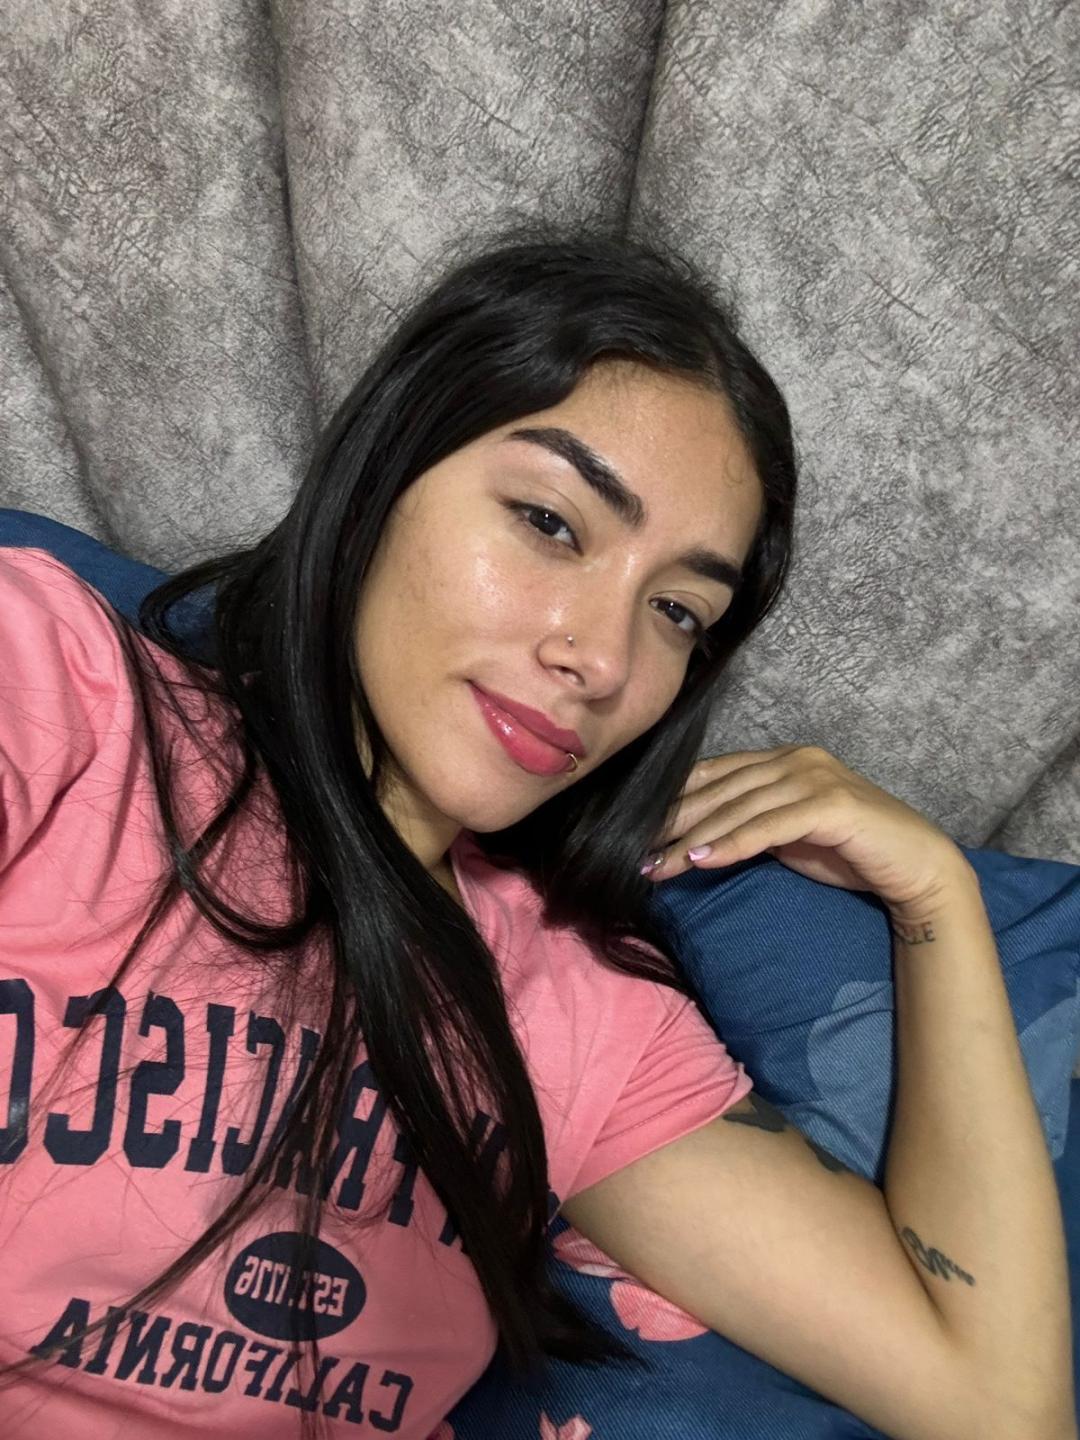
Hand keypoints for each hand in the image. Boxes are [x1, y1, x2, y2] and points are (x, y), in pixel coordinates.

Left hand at [643, 744, 969, 913]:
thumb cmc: (851, 853)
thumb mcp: (789, 835)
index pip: (716, 774)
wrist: (916, 867)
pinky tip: (700, 861)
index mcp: (785, 759)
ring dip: (692, 840)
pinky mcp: (830, 804)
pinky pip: (767, 826)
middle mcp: (796, 759)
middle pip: (720, 790)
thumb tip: (696, 839)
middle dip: (674, 823)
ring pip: (738, 808)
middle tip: (636, 853)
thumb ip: (751, 824)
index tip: (638, 830)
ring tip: (658, 866)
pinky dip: (731, 844)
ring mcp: (814, 777)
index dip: (675, 800)